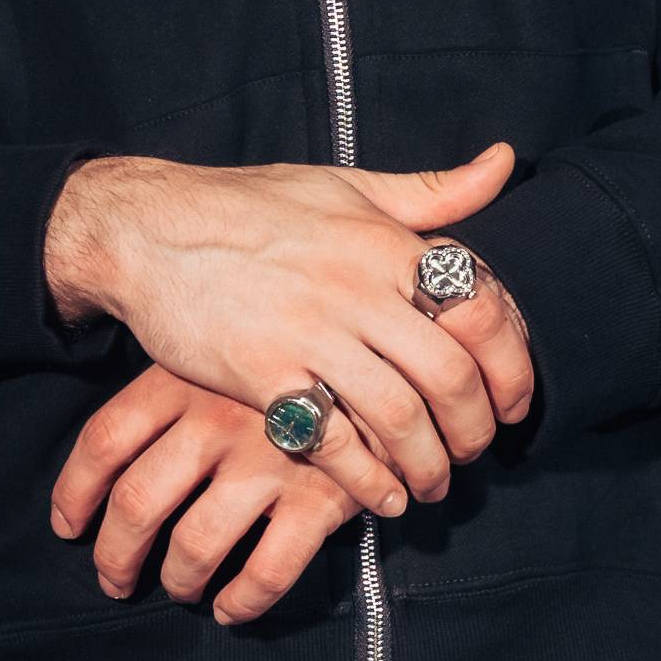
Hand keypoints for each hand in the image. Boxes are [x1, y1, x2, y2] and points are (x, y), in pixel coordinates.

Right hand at [43, 140, 536, 502]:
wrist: (147, 229)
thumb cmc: (249, 206)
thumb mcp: (346, 186)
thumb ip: (431, 191)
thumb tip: (503, 163)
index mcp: (385, 242)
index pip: (482, 309)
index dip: (512, 366)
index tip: (514, 402)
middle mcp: (356, 288)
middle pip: (450, 376)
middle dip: (476, 428)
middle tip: (475, 452)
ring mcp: (309, 334)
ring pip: (399, 417)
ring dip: (428, 465)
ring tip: (432, 484)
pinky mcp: (262, 375)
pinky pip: (332, 442)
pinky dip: (368, 481)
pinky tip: (380, 497)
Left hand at [52, 368, 392, 624]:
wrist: (399, 346)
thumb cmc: (301, 348)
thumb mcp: (228, 342)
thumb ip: (179, 379)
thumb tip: (122, 441)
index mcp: (182, 376)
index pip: (103, 441)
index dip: (75, 494)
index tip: (69, 527)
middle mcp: (214, 419)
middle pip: (136, 504)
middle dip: (116, 557)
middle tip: (117, 581)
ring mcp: (266, 461)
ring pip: (193, 545)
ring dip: (178, 582)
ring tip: (182, 591)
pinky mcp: (319, 498)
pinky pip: (267, 572)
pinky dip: (241, 602)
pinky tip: (231, 610)